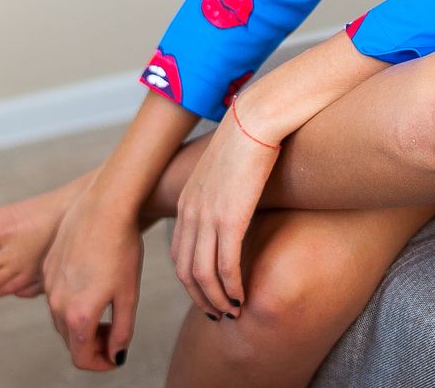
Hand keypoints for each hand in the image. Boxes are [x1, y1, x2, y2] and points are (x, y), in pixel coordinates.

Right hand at [41, 185, 143, 370]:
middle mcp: (57, 303)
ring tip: (105, 312)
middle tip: (114, 334)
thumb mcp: (128, 295)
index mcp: (78, 315)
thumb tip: (115, 355)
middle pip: (71, 342)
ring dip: (81, 325)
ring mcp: (50, 284)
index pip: (82, 359)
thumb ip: (121, 331)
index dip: (100, 364)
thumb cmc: (122, 248)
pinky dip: (71, 303)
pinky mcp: (48, 267)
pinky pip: (56, 296)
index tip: (115, 357)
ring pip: (61, 320)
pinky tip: (92, 287)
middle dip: (92, 345)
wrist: (104, 206)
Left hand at [169, 98, 281, 320]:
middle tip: (217, 314)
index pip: (178, 254)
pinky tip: (242, 298)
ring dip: (217, 300)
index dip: (191, 281)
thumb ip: (223, 191)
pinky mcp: (230, 218)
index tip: (207, 295)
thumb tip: (235, 204)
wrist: (255, 119)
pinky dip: (232, 288)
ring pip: (203, 275)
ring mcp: (208, 216)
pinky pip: (226, 265)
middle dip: (200, 298)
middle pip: (186, 271)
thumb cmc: (248, 139)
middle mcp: (190, 212)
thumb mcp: (225, 169)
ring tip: (232, 313)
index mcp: (187, 201)